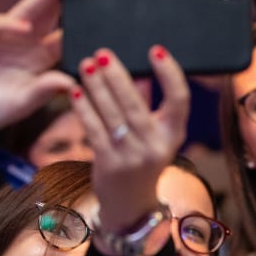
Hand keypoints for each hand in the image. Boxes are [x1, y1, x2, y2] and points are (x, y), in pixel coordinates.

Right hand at [0, 0, 88, 142]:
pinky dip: (9, 26)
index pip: (65, 38)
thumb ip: (45, 90)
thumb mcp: (22, 103)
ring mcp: (2, 36)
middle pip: (49, 16)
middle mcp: (25, 44)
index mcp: (40, 60)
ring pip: (27, 11)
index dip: (80, 25)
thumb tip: (73, 82)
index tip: (100, 14)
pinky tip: (23, 27)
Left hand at [71, 46, 188, 230]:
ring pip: (112, 114)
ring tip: (86, 65)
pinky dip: (84, 108)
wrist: (130, 206)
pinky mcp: (109, 164)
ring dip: (97, 86)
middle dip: (118, 75)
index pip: (180, 99)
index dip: (170, 74)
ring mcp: (132, 157)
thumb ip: (147, 105)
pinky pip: (94, 129)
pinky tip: (76, 90)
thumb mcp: (154, 137)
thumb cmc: (142, 162)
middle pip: (137, 104)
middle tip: (103, 53)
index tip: (156, 50)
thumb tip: (136, 71)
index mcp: (174, 135)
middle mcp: (156, 146)